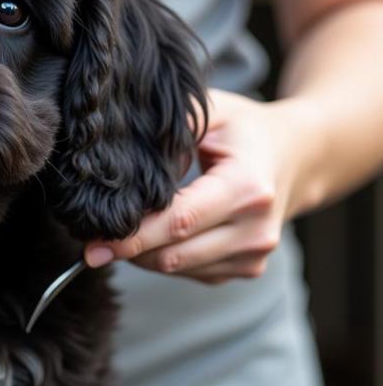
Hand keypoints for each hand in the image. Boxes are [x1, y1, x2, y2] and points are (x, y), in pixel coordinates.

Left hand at [84, 90, 314, 282]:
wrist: (296, 156)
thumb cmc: (243, 130)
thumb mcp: (212, 112)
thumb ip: (171, 134)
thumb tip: (128, 169)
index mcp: (247, 187)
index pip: (179, 221)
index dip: (133, 236)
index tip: (93, 243)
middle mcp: (256, 228)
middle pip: (174, 253)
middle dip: (127, 251)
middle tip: (89, 245)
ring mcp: (255, 254)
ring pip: (178, 269)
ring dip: (142, 257)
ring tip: (116, 235)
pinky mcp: (248, 268)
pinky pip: (191, 273)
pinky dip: (163, 259)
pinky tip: (151, 237)